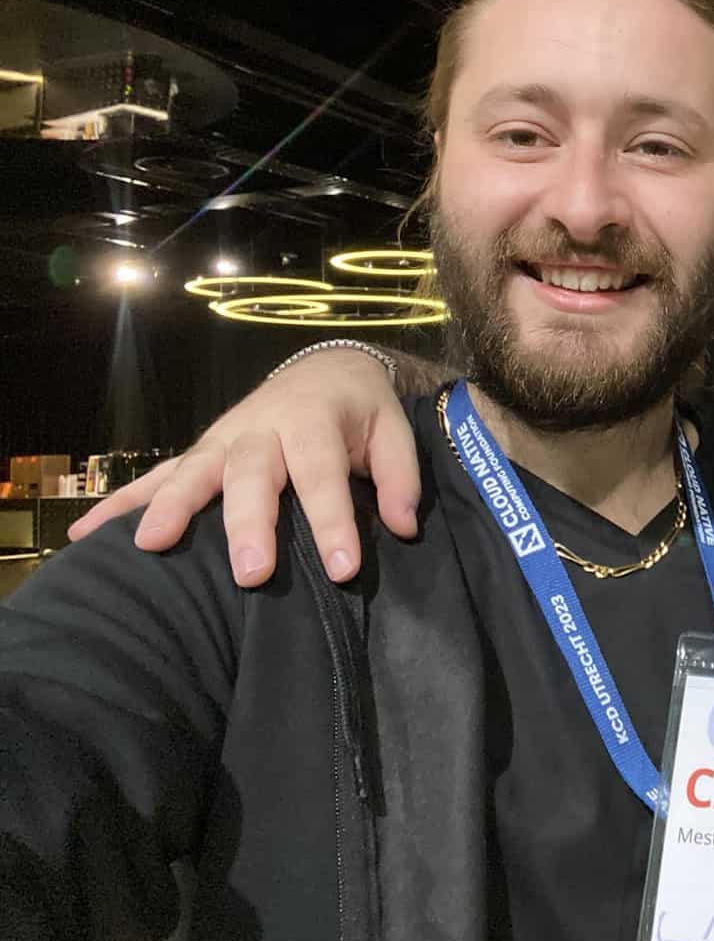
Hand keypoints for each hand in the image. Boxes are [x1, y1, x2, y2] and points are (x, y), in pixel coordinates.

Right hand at [67, 347, 421, 585]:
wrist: (327, 367)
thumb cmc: (362, 412)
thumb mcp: (395, 432)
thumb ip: (400, 478)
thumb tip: (403, 527)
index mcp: (314, 421)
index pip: (323, 475)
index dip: (333, 522)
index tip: (342, 569)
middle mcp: (262, 428)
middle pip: (253, 474)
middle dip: (248, 522)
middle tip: (251, 573)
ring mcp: (224, 440)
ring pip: (195, 472)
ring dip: (172, 508)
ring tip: (149, 547)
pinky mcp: (203, 453)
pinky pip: (157, 477)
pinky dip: (121, 503)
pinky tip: (84, 534)